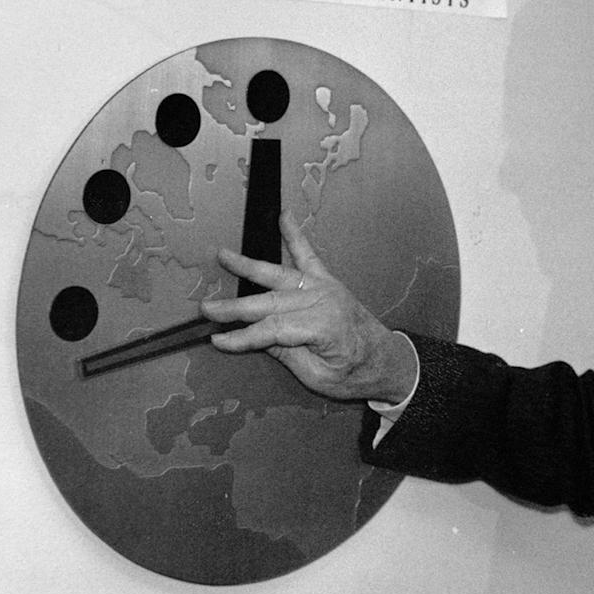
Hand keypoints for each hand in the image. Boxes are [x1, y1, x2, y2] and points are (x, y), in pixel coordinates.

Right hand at [201, 211, 417, 403]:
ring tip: (223, 256)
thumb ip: (286, 352)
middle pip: (271, 302)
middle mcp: (324, 301)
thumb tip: (252, 337)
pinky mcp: (329, 282)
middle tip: (206, 307)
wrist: (387, 360)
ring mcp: (326, 288)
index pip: (272, 329)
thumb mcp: (318, 376)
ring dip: (250, 266)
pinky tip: (284, 216)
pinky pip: (309, 255)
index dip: (242, 337)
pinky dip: (296, 235)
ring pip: (281, 275)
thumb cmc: (354, 374)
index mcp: (323, 327)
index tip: (217, 340)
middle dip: (236, 307)